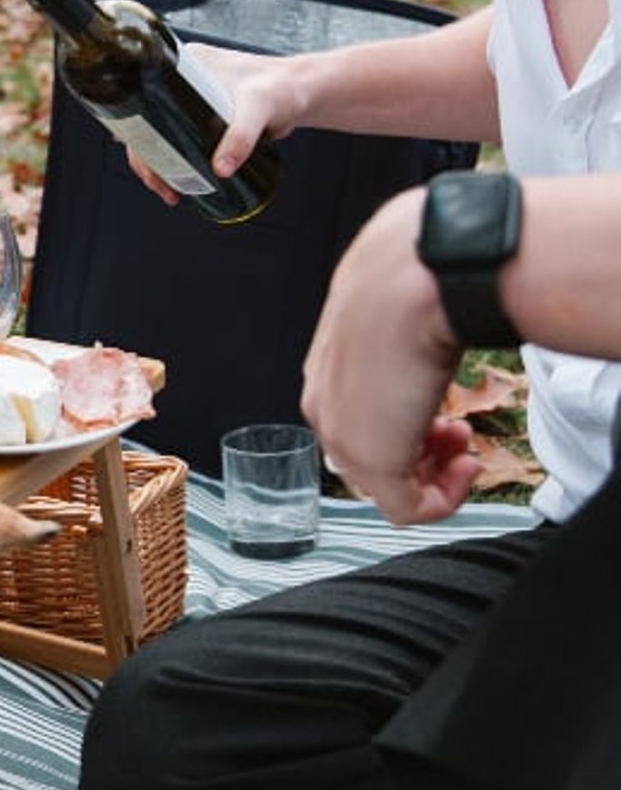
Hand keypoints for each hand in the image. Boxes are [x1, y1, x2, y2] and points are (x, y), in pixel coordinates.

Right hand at [126, 44, 300, 199]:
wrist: (305, 93)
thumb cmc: (282, 88)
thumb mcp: (257, 108)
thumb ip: (240, 137)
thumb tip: (220, 170)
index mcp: (182, 66)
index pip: (143, 99)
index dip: (135, 131)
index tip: (142, 160)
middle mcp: (182, 82)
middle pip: (149, 123)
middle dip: (147, 158)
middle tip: (160, 185)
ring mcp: (193, 100)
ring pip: (164, 135)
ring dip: (161, 164)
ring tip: (169, 192)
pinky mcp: (207, 118)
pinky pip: (183, 140)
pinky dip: (178, 161)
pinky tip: (180, 181)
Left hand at [301, 188, 476, 524]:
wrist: (406, 281)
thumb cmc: (406, 284)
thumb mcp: (390, 312)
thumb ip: (394, 335)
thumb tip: (422, 331)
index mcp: (325, 371)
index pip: (358, 422)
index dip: (407, 426)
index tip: (444, 414)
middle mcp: (324, 404)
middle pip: (369, 457)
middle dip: (421, 452)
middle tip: (458, 431)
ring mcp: (341, 435)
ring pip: (385, 486)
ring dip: (435, 474)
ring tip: (464, 441)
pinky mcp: (370, 459)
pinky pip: (405, 509)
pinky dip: (444, 497)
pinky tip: (465, 462)